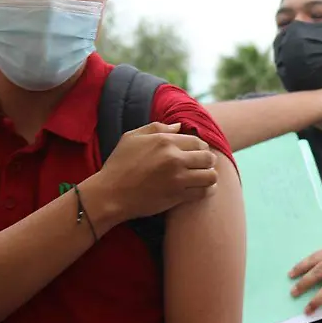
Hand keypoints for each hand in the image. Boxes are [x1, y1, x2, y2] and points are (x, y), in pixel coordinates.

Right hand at [95, 122, 218, 220]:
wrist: (110, 195)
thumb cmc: (118, 164)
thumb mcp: (132, 138)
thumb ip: (157, 128)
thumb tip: (179, 126)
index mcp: (164, 141)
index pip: (197, 141)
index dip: (200, 148)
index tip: (195, 154)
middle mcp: (174, 158)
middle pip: (208, 157)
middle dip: (208, 161)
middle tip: (202, 166)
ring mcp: (177, 178)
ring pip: (211, 175)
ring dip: (209, 176)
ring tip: (203, 178)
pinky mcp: (178, 196)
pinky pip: (204, 192)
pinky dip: (207, 190)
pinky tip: (201, 189)